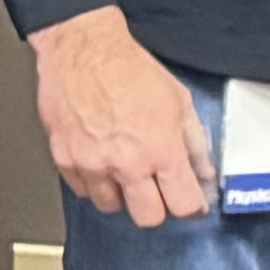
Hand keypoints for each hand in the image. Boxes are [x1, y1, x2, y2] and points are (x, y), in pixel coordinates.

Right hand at [30, 7, 212, 226]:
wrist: (84, 51)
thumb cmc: (129, 69)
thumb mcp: (179, 102)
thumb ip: (194, 143)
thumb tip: (205, 171)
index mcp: (160, 149)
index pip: (183, 205)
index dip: (192, 207)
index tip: (191, 203)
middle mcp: (126, 162)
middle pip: (148, 218)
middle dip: (158, 208)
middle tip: (159, 192)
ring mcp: (92, 164)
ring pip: (111, 208)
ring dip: (122, 196)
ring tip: (127, 173)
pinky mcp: (64, 160)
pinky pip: (82, 191)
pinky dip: (95, 183)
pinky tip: (104, 164)